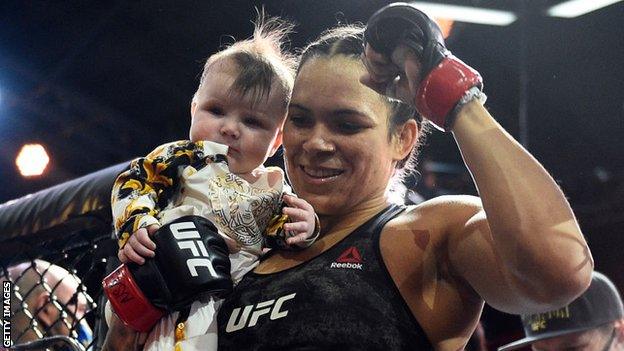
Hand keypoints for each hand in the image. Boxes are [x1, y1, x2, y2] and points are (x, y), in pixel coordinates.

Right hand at [118, 224, 159, 263]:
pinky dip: (126, 259)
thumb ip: (154, 229)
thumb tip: (155, 229)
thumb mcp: (152, 229)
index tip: (154, 247)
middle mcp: (131, 237)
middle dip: (144, 251)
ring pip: (127, 250)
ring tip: (143, 261)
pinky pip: (121, 255)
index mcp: (139, 230)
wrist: (138, 236)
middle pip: (135, 244)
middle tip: (152, 254)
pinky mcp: (122, 250)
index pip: (141, 235)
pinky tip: (133, 262)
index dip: (147, 242)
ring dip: (135, 257)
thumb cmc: (147, 233)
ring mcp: (126, 244)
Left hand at [281, 194, 316, 246]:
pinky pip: (300, 237)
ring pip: (300, 226)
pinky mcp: (305, 235)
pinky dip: (294, 239)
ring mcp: (307, 226)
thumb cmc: (303, 213)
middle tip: (283, 210)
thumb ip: (291, 201)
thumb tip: (284, 195)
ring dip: (293, 226)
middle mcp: (308, 217)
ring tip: (285, 226)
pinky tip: (288, 241)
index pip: (301, 203)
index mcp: (307, 208)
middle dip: (292, 212)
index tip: (287, 198)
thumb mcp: (299, 207)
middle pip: (300, 213)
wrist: (312, 226)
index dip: (294, 201)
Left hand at [361, 3, 482, 130]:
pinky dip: (375, 61)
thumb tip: (360, 78)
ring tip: (391, 72)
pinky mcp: (397, 44)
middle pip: (369, 56)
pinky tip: (388, 64)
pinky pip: (373, 50)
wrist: (429, 89)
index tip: (382, 80)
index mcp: (395, 62)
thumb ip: (377, 85)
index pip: (373, 62)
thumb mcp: (393, 90)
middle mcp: (395, 53)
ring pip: (370, 52)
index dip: (373, 71)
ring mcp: (396, 48)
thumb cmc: (416, 92)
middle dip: (374, 70)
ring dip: (376, 67)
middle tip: (388, 76)